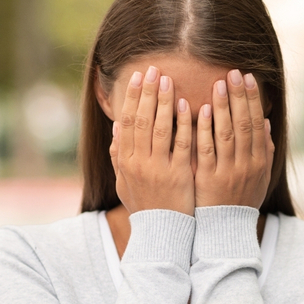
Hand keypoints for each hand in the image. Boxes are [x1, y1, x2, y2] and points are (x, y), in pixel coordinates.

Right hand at [110, 66, 195, 214]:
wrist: (162, 234)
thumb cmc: (146, 208)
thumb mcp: (124, 183)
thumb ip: (119, 156)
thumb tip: (116, 128)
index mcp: (125, 161)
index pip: (127, 121)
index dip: (131, 97)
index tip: (137, 76)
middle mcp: (138, 162)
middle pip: (141, 120)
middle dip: (147, 92)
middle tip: (153, 69)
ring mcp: (157, 169)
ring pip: (159, 128)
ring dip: (163, 102)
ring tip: (168, 80)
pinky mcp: (177, 175)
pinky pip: (180, 144)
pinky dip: (182, 123)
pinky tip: (187, 105)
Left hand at [195, 70, 274, 208]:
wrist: (226, 230)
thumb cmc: (241, 201)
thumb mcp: (260, 177)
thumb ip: (264, 150)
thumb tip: (266, 123)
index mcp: (259, 160)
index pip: (256, 122)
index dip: (252, 99)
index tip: (247, 77)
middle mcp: (247, 163)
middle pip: (243, 123)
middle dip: (238, 96)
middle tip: (233, 72)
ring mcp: (228, 170)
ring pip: (227, 133)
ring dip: (223, 106)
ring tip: (219, 83)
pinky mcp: (209, 178)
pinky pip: (207, 149)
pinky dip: (206, 128)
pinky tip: (203, 109)